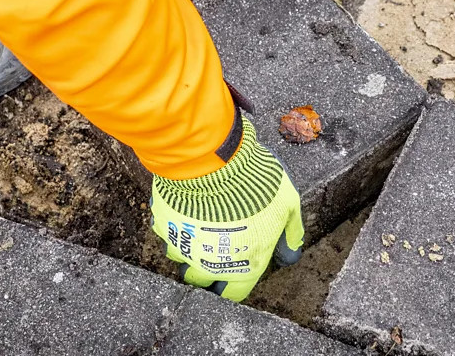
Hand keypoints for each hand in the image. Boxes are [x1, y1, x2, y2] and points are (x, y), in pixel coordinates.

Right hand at [150, 114, 303, 300]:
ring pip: (180, 259)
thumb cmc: (255, 184)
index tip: (234, 271)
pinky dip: (173, 224)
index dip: (233, 285)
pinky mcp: (164, 224)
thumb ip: (290, 233)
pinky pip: (165, 231)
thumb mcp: (288, 205)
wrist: (215, 160)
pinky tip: (184, 209)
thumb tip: (290, 256)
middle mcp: (209, 264)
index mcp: (241, 266)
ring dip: (188, 248)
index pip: (233, 294)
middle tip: (214, 249)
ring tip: (198, 228)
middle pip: (200, 282)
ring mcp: (182, 245)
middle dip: (206, 271)